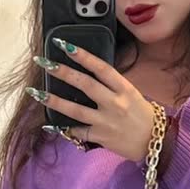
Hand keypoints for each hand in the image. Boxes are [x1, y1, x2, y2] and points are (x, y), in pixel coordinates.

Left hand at [30, 41, 157, 163]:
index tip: (65, 45)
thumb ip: (112, 85)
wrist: (154, 143)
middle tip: (44, 62)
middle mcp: (114, 103)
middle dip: (62, 72)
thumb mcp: (132, 94)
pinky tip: (49, 123)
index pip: (101, 68)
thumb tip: (89, 73)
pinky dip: (63, 127)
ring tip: (36, 92)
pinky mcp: (100, 137)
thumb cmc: (143, 115)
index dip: (83, 55)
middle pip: (84, 85)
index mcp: (124, 89)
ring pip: (75, 110)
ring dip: (54, 100)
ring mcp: (105, 121)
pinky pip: (77, 131)